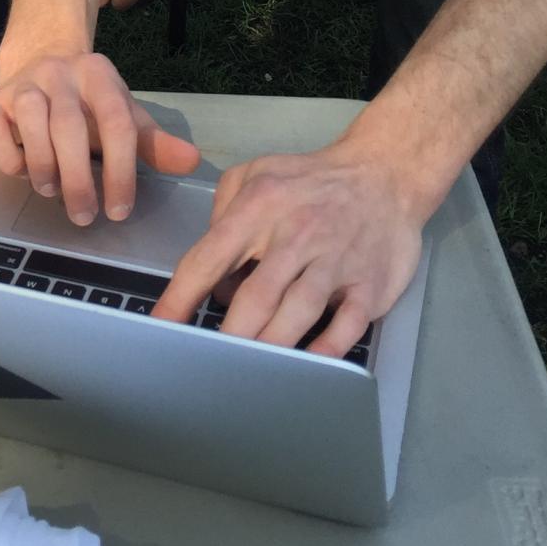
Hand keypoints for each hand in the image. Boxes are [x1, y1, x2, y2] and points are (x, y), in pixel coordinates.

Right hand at [0, 44, 200, 226]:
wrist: (42, 60)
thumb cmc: (88, 101)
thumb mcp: (124, 115)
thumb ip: (154, 143)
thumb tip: (191, 162)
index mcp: (98, 75)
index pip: (116, 122)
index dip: (120, 171)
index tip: (120, 211)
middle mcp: (59, 73)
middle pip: (69, 125)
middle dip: (78, 177)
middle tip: (84, 215)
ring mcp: (23, 85)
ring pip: (29, 120)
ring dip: (43, 164)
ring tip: (53, 192)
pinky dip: (6, 155)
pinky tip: (22, 172)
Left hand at [154, 141, 427, 353]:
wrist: (384, 172)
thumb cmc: (310, 180)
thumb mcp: (256, 173)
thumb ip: (222, 211)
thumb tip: (210, 269)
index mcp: (259, 206)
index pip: (209, 257)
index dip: (181, 298)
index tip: (162, 328)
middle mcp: (296, 234)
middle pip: (254, 297)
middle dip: (228, 336)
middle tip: (208, 364)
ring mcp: (335, 260)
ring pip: (297, 314)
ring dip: (270, 346)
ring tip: (248, 373)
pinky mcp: (370, 284)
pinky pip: (346, 326)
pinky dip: (325, 350)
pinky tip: (306, 365)